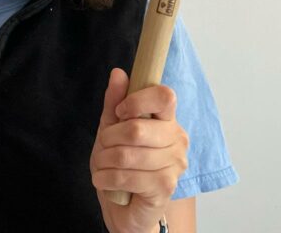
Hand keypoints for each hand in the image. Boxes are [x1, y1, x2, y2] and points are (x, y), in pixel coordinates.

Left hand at [90, 69, 188, 232]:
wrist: (125, 207)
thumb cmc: (121, 164)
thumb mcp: (112, 129)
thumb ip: (115, 102)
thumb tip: (118, 73)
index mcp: (168, 120)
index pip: (165, 96)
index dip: (137, 101)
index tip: (120, 112)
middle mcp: (177, 140)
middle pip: (137, 128)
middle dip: (109, 138)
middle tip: (104, 146)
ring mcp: (174, 165)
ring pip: (127, 154)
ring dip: (104, 160)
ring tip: (102, 165)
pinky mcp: (165, 187)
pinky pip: (126, 176)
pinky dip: (105, 178)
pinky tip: (104, 180)